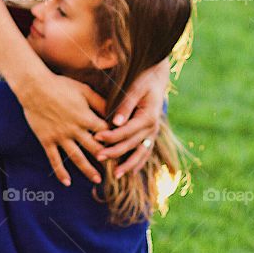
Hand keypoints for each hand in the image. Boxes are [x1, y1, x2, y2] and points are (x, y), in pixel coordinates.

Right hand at [15, 69, 109, 186]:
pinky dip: (61, 172)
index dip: (115, 141)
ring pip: (77, 157)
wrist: (34, 87)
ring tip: (97, 180)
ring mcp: (60, 137)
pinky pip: (54, 159)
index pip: (106, 133)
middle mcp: (74, 130)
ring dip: (88, 170)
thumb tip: (114, 112)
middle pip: (95, 149)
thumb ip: (100, 102)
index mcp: (85, 117)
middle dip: (106, 159)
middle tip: (116, 170)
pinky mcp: (47, 140)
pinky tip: (67, 182)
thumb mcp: (84, 89)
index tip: (123, 148)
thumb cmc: (60, 85)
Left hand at [93, 58, 169, 178]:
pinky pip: (145, 152)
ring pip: (141, 153)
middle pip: (131, 144)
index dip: (111, 136)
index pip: (127, 131)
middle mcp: (153, 127)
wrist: (157, 78)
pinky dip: (138, 163)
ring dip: (128, 165)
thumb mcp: (135, 88)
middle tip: (98, 156)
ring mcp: (153, 133)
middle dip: (114, 152)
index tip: (96, 138)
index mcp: (149, 116)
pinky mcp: (151, 135)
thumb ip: (125, 105)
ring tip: (116, 175)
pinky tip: (129, 172)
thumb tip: (115, 122)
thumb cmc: (143, 80)